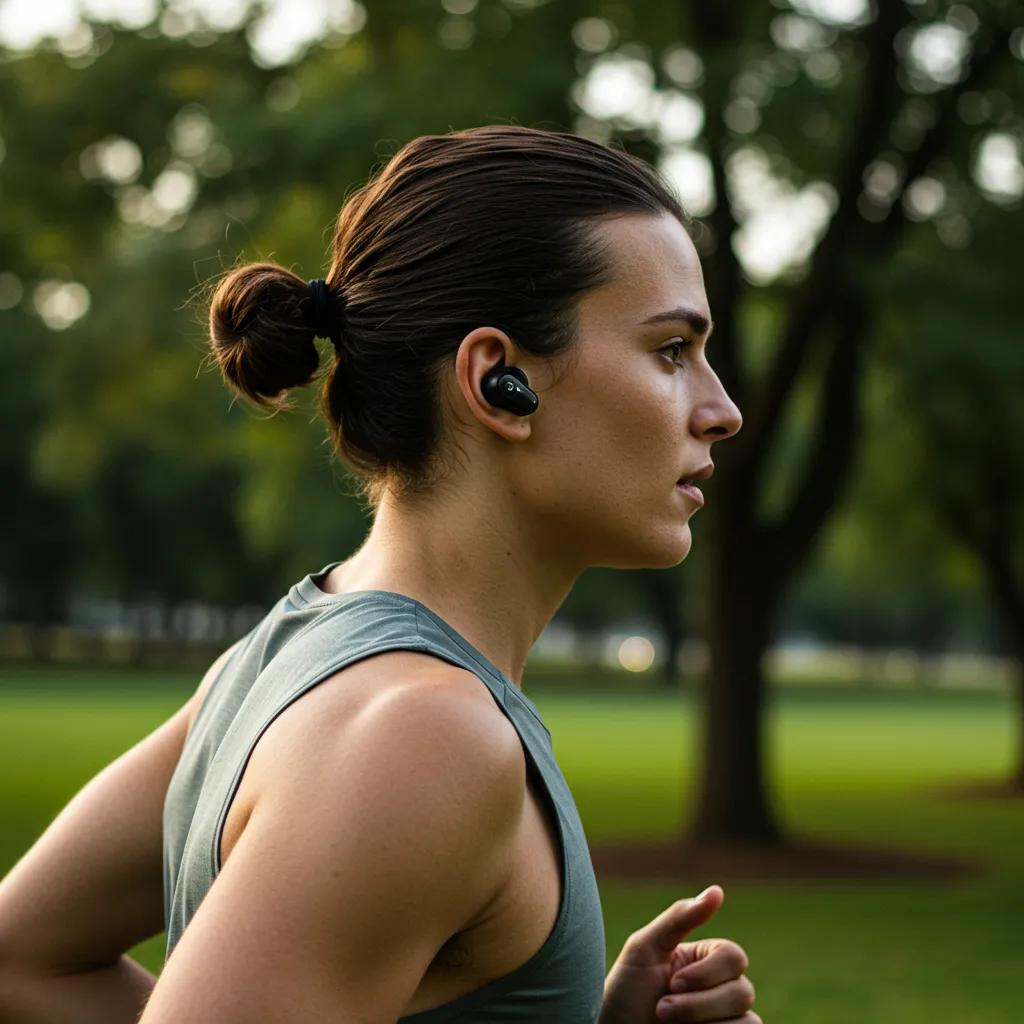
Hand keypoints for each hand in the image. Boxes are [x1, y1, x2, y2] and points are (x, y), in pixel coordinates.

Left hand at [598, 885, 759, 1023]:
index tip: (672, 982)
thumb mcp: (645, 948)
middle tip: (662, 1010)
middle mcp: (720, 990)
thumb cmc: (625, 994)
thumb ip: (679, 918)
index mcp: (704, 960)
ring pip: (749, 1021)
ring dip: (704, 1022)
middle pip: (743, 991)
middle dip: (699, 1004)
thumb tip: (717, 890)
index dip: (708, 972)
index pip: (734, 957)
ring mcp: (725, 1020)